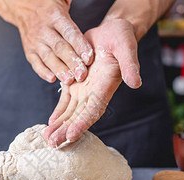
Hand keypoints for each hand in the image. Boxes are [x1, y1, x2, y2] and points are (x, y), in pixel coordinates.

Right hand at [6, 0, 93, 84]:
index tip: (89, 58)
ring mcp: (35, 41)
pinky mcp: (29, 50)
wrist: (23, 7)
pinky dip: (43, 72)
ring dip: (59, 70)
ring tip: (70, 80)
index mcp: (55, 15)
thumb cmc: (50, 6)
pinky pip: (35, 63)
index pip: (69, 32)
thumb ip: (72, 3)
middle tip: (82, 75)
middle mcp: (44, 29)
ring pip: (48, 57)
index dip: (80, 46)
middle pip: (59, 48)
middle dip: (72, 62)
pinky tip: (52, 79)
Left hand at [44, 19, 141, 146]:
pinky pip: (65, 101)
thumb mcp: (127, 48)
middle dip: (66, 131)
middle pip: (79, 117)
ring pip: (70, 112)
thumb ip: (130, 65)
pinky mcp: (74, 82)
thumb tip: (135, 83)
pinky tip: (51, 123)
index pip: (93, 110)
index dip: (82, 123)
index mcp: (105, 87)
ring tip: (48, 138)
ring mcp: (83, 89)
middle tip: (53, 143)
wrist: (111, 32)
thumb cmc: (121, 38)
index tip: (71, 135)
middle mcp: (94, 93)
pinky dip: (58, 112)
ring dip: (60, 126)